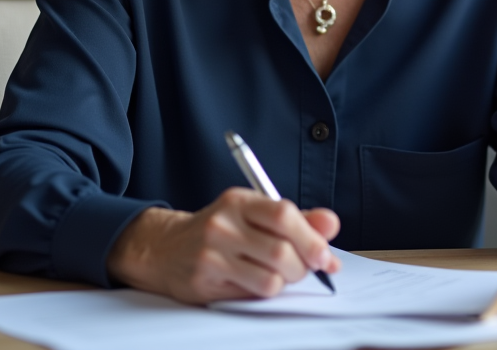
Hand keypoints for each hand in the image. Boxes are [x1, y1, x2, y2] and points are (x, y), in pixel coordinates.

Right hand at [106, 188, 340, 303]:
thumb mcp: (255, 213)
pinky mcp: (205, 282)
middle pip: (281, 252)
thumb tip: (331, 225)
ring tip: (279, 275)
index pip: (283, 214)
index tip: (325, 254)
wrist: (165, 248)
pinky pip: (252, 294)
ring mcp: (212, 254)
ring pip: (271, 279)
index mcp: (240, 201)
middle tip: (305, 268)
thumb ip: (297, 219)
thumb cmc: (221, 230)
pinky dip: (265, 292)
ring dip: (285, 282)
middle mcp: (224, 225)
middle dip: (303, 266)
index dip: (312, 238)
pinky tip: (256, 281)